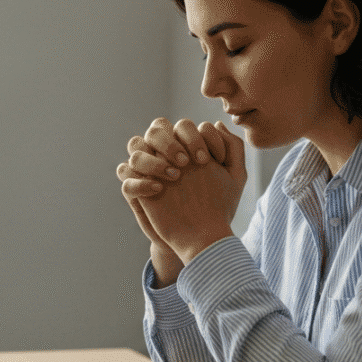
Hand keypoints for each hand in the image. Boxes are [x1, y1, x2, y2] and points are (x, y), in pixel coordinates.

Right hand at [137, 122, 246, 264]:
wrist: (203, 237)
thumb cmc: (220, 205)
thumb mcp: (236, 177)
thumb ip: (233, 147)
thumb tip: (216, 124)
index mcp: (186, 147)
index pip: (182, 125)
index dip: (195, 136)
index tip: (211, 160)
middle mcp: (165, 154)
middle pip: (155, 129)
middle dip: (170, 141)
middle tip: (188, 162)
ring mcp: (148, 170)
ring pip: (135, 145)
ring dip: (153, 158)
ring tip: (175, 176)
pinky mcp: (137, 190)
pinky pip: (125, 174)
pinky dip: (139, 179)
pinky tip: (159, 190)